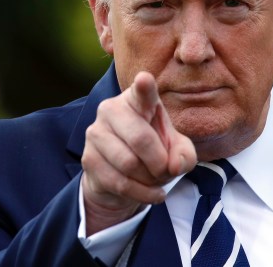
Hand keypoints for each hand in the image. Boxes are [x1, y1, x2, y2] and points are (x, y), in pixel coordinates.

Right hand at [80, 71, 196, 234]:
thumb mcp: (177, 151)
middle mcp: (112, 109)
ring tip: (155, 179)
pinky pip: (119, 182)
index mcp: (138, 100)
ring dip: (150, 179)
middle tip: (166, 170)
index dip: (144, 86)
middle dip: (159, 162)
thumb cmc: (154, 151)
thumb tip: (175, 165)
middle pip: (140, 139)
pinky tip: (151, 193)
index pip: (142, 91)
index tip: (144, 79)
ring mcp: (96, 132)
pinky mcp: (88, 158)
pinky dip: (141, 193)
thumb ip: (185, 155)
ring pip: (129, 163)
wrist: (121, 176)